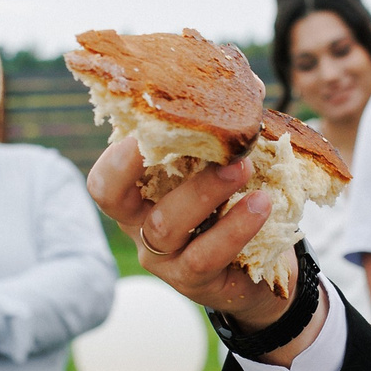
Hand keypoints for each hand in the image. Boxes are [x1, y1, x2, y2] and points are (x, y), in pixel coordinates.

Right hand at [85, 135, 294, 336]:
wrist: (266, 267)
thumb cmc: (234, 205)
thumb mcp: (222, 171)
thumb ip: (225, 135)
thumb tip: (251, 87)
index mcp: (138, 199)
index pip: (104, 181)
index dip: (116, 156)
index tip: (148, 123)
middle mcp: (141, 230)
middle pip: (120, 200)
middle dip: (151, 160)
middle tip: (195, 133)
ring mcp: (165, 260)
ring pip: (164, 226)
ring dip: (204, 191)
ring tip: (243, 166)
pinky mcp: (196, 283)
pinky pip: (206, 256)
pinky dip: (235, 227)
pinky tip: (261, 205)